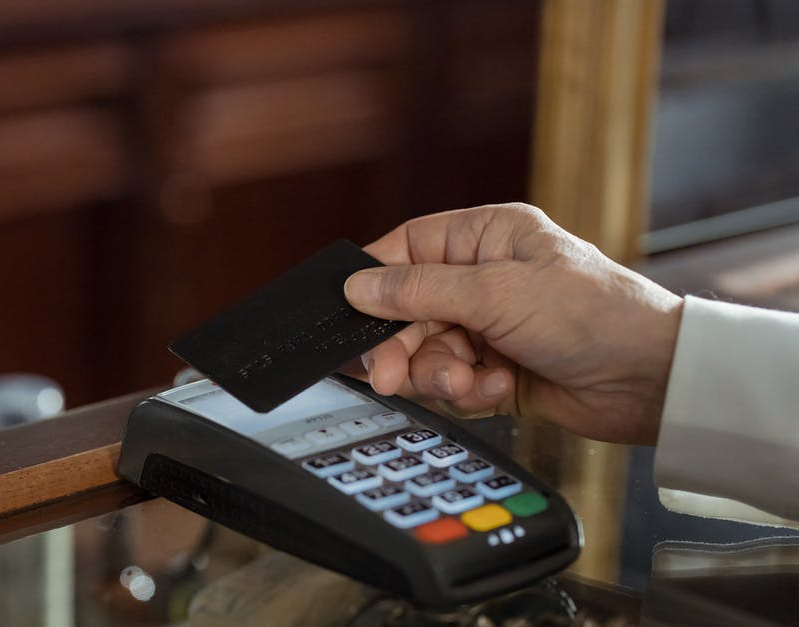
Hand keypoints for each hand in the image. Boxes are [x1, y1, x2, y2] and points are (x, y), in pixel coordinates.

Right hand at [343, 203, 682, 444]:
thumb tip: (358, 287)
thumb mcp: (496, 293)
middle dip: (403, 345)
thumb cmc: (594, 315)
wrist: (650, 381)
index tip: (351, 313)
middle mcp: (484, 278)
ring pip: (426, 352)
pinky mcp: (496, 371)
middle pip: (408, 310)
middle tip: (390, 374)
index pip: (407, 249)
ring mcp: (490, 327)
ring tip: (467, 382)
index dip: (376, 282)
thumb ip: (419, 291)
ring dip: (440, 373)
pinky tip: (499, 387)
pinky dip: (469, 390)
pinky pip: (453, 382)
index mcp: (486, 237)